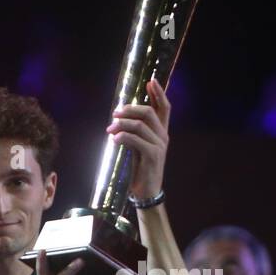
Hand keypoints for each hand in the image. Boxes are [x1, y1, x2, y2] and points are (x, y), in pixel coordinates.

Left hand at [106, 76, 169, 200]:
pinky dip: (123, 137)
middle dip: (130, 109)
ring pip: (141, 125)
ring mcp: (160, 146)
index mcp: (161, 133)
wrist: (146, 192)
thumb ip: (135, 131)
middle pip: (150, 112)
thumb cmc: (141, 169)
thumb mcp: (138, 146)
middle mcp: (163, 137)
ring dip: (122, 124)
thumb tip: (119, 118)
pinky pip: (136, 140)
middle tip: (115, 113)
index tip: (150, 81)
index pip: (165, 108)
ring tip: (110, 129)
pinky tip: (114, 140)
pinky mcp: (153, 156)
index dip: (159, 93)